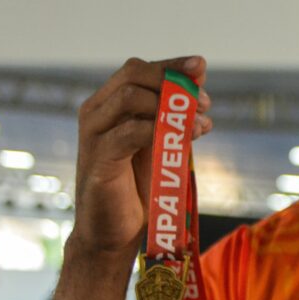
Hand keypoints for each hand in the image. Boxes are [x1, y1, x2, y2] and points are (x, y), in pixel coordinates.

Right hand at [70, 56, 212, 260]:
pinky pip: (129, 132)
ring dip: (172, 107)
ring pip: (130, 98)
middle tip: (205, 103)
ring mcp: (94, 135)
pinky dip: (160, 130)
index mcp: (108, 105)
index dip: (171, 65)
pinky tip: (187, 139)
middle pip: (133, 74)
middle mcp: (96, 113)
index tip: (201, 67)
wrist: (114, 234)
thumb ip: (174, 112)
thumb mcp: (162, 143)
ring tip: (202, 125)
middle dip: (173, 83)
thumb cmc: (138, 188)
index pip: (138, 69)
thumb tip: (199, 77)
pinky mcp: (98, 160)